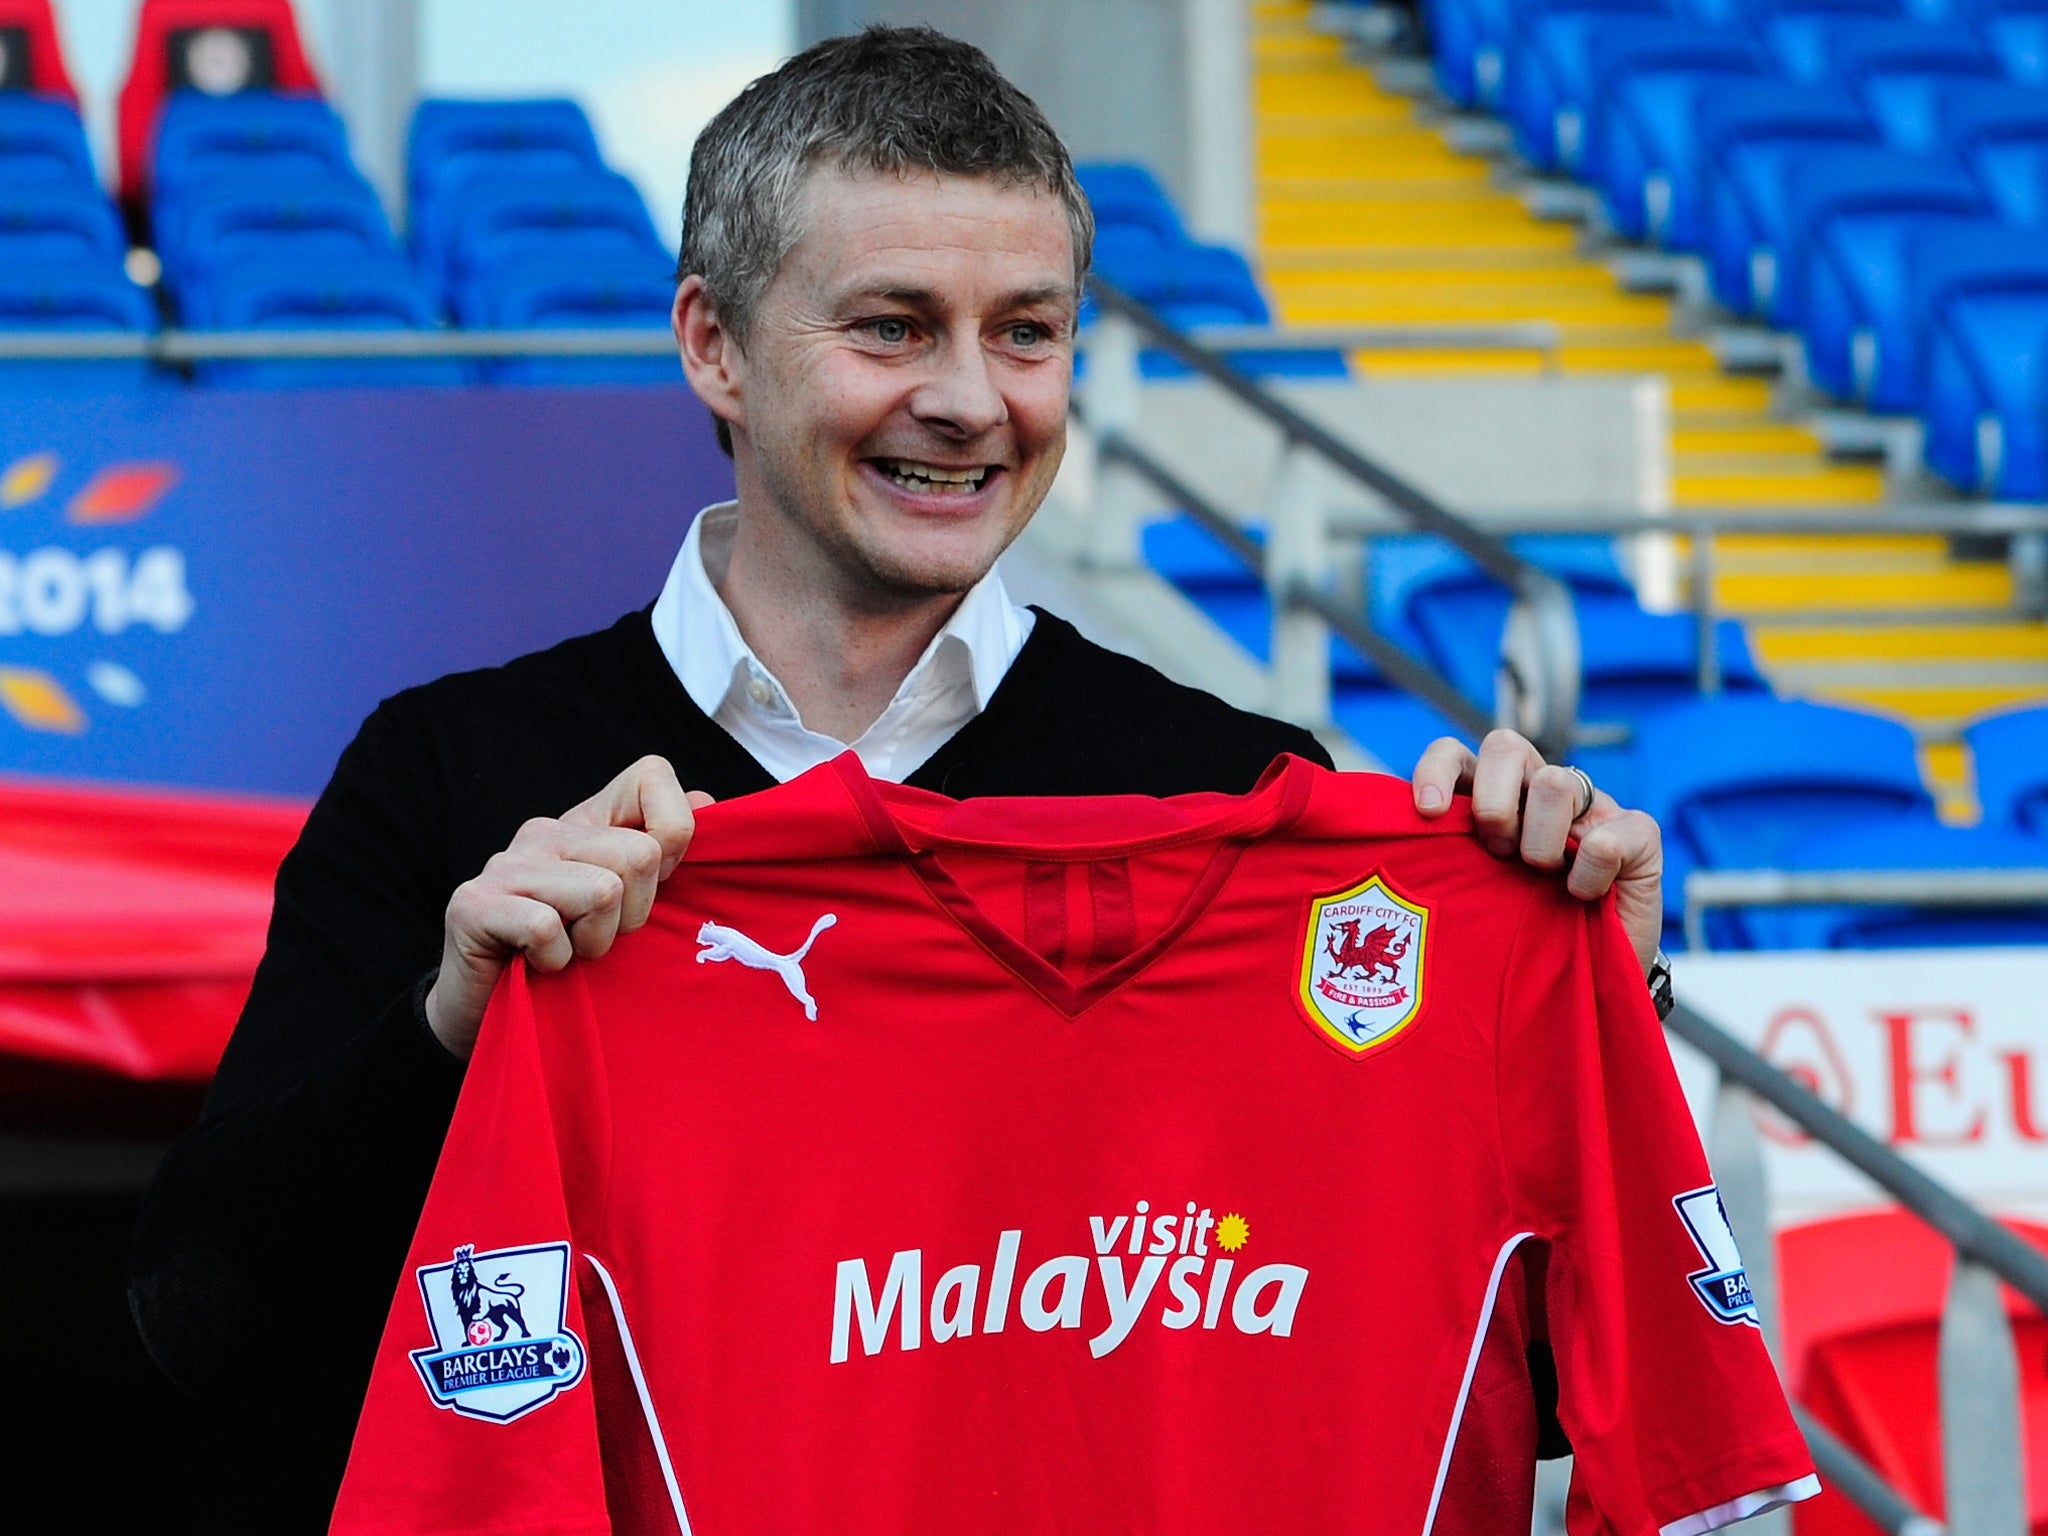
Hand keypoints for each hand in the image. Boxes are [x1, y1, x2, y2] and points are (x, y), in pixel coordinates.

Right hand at [425, 756, 714, 1058]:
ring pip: (602, 892)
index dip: (674, 830)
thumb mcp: (630, 907)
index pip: (649, 776)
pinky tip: (537, 964)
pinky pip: (547, 929)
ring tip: (567, 951)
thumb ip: (665, 854)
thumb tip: (705, 799)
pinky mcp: (475, 903)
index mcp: (588, 824)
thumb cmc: (571, 959)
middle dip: (634, 914)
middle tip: (598, 936)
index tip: (660, 880)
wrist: (490, 1013)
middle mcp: (546, 832)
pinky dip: (555, 961)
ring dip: (594, 942)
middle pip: (640, 854)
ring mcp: (507, 864)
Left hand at [1411, 729, 1663, 973]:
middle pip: (1505, 747)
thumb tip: (1393, 849)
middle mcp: (1539, 794)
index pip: (1455, 754)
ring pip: (1557, 782)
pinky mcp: (1639, 835)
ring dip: (1541, 842)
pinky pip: (1607, 836)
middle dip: (1493, 802)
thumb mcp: (1473, 897)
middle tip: (1497, 853)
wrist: (1587, 983)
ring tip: (1543, 878)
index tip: (1427, 812)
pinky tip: (1584, 898)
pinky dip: (1589, 875)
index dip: (1437, 770)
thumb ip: (1444, 864)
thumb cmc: (1521, 938)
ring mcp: (1592, 809)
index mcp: (1493, 800)